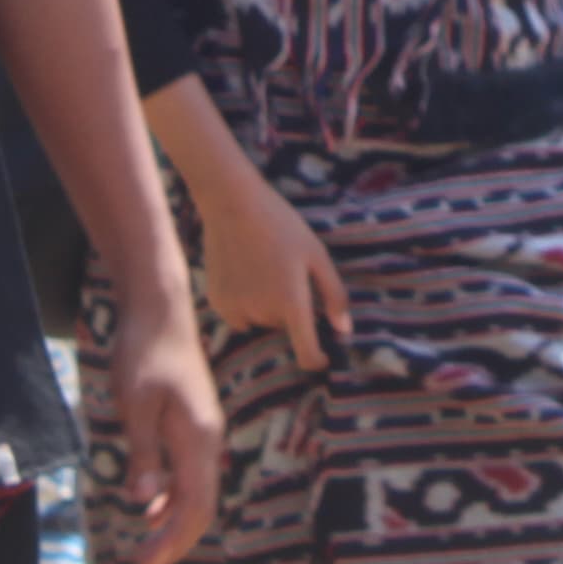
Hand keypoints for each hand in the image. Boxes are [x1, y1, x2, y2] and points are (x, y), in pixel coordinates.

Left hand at [97, 286, 225, 563]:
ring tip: (141, 553)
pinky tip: (149, 511)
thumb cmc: (144, 351)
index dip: (170, 543)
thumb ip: (143, 455)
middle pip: (200, 509)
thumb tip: (144, 503)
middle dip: (171, 545)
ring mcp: (202, 433)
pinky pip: (188, 475)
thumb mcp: (135, 405)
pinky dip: (171, 501)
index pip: (194, 508)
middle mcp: (208, 440)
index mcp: (199, 438)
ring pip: (196, 494)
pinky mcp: (191, 425)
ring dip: (171, 526)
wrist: (160, 308)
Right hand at [196, 164, 350, 370]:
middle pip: (283, 328)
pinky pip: (239, 315)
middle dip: (290, 311)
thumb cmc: (281, 226)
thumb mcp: (316, 255)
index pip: (306, 354)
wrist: (232, 203)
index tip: (323, 357)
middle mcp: (262, 313)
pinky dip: (245, 302)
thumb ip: (333, 294)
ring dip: (267, 307)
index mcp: (291, 303)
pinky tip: (245, 271)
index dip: (317, 360)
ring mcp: (236, 309)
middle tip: (287, 274)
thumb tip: (344, 330)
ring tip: (264, 268)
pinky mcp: (217, 303)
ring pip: (261, 321)